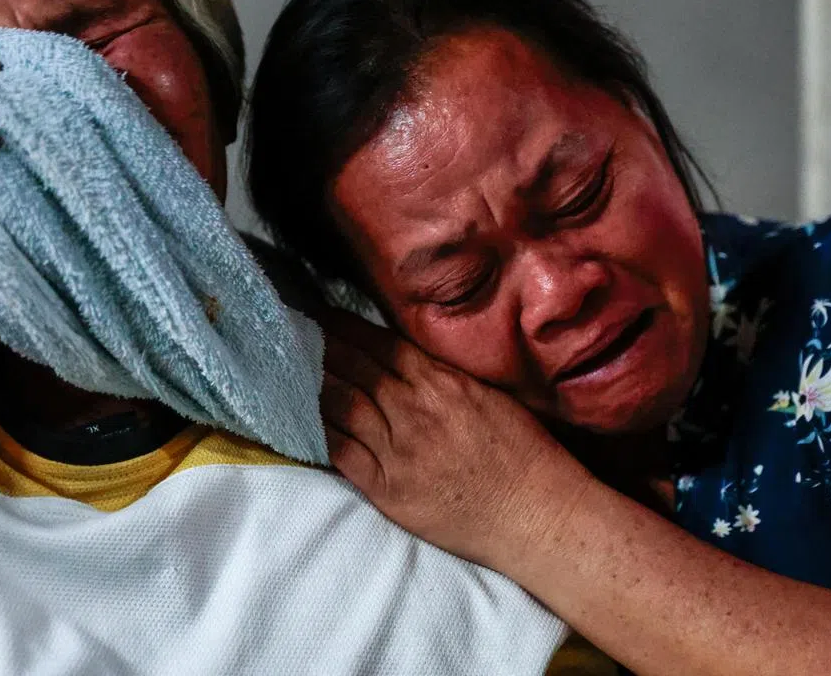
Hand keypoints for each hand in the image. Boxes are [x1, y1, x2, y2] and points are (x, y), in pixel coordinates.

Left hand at [321, 310, 594, 570]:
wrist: (536, 516)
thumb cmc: (525, 455)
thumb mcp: (491, 396)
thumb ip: (446, 375)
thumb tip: (410, 355)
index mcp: (443, 383)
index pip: (381, 344)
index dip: (346, 327)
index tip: (323, 314)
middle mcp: (415, 411)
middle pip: (355, 369)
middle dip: (323, 348)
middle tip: (295, 331)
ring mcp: (399, 451)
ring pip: (342, 406)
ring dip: (316, 384)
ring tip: (294, 369)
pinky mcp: (388, 490)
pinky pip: (342, 454)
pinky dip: (322, 432)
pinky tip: (307, 418)